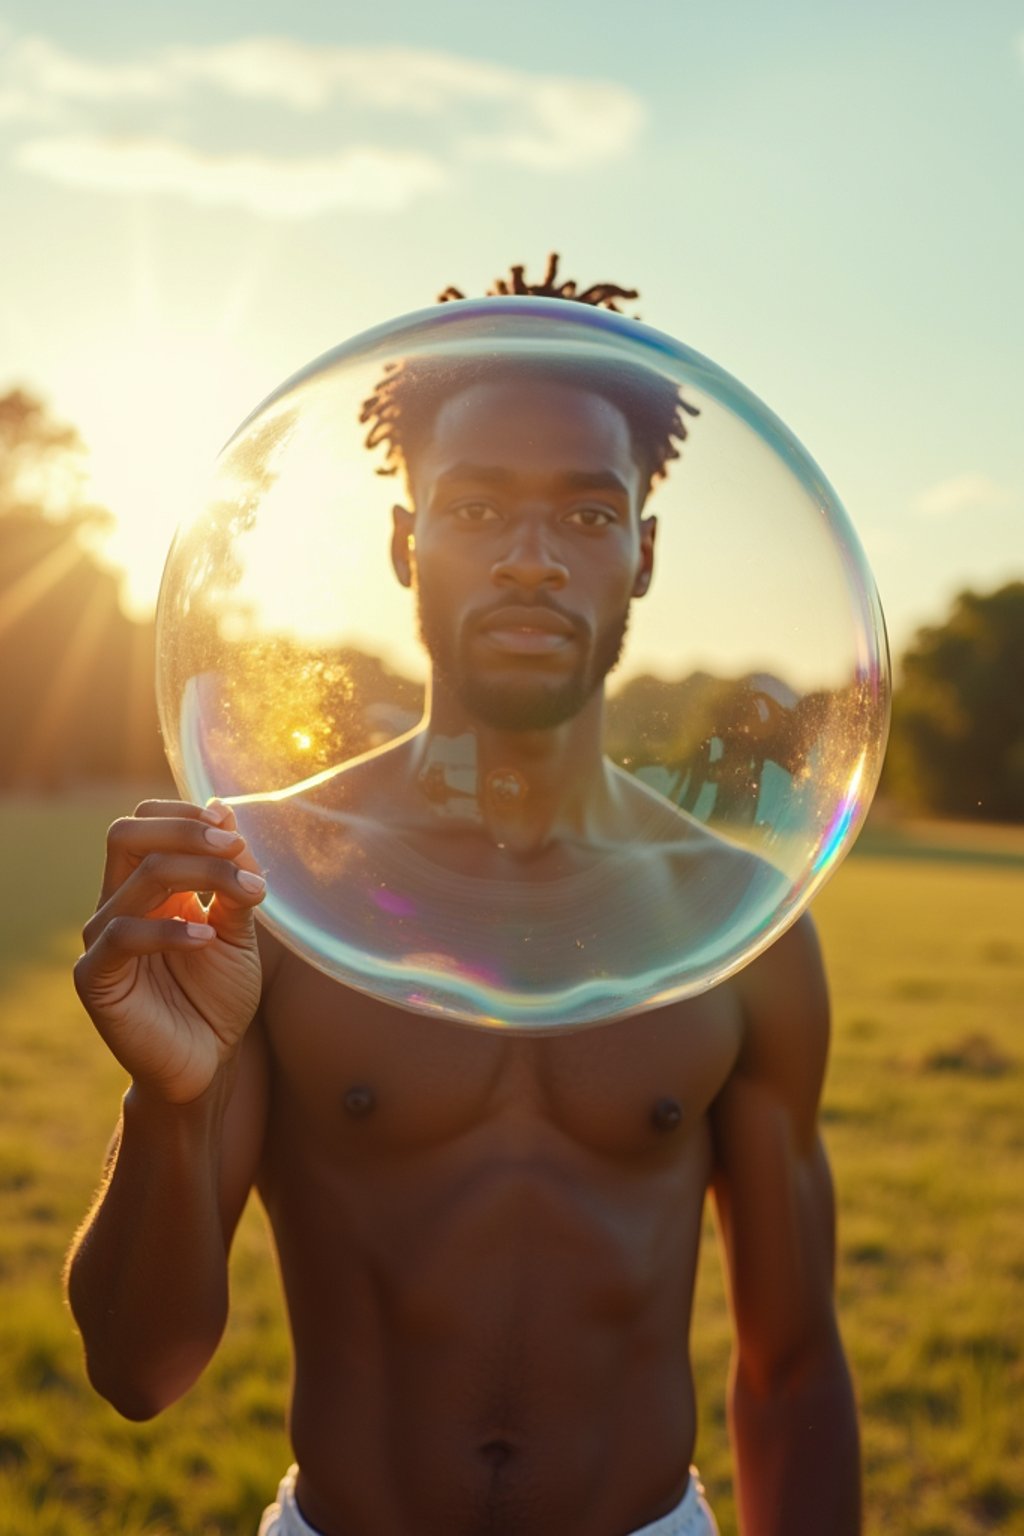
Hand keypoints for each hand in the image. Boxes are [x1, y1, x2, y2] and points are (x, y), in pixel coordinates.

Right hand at [74, 800, 266, 1104]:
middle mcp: (118, 904)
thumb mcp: (238, 930)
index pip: (144, 822)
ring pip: (138, 879)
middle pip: (126, 835)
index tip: (231, 827)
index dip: (184, 814)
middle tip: (234, 846)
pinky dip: (170, 929)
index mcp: (147, 886)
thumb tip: (224, 810)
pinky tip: (208, 938)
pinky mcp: (96, 977)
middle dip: (184, 830)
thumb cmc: (220, 996)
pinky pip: (123, 936)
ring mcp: (103, 939)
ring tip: (250, 894)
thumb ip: (232, 879)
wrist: (209, 1061)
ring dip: (203, 875)